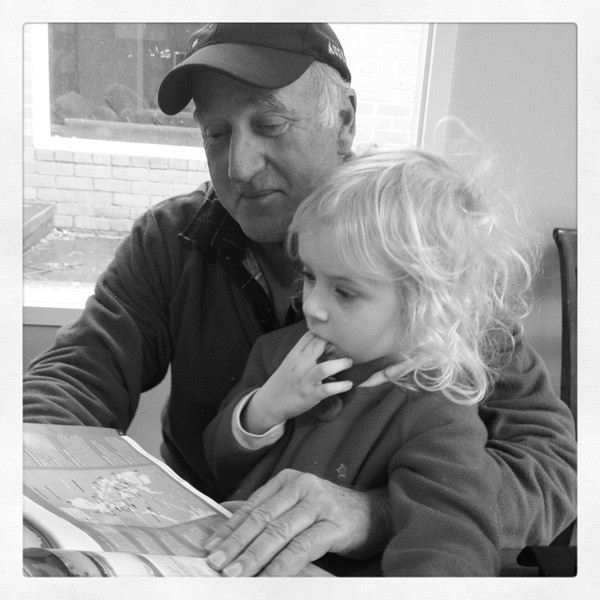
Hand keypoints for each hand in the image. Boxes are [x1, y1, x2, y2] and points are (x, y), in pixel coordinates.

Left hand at [205, 469, 392, 576]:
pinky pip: (302, 547)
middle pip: (263, 518)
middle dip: (236, 543)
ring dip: (254, 555)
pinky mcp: (334, 524)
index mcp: (289, 480)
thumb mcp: (299, 505)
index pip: (253, 505)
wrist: (376, 513)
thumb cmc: (331, 512)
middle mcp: (302, 487)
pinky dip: (282, 565)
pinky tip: (269, 578)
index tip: (211, 546)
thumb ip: (271, 511)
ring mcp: (319, 504)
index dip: (230, 527)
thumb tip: (231, 523)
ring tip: (236, 573)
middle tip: (217, 563)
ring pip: (279, 531)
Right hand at [243, 332, 352, 433]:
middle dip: (334, 342)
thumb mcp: (291, 362)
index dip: (325, 331)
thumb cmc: (284, 380)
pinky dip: (340, 386)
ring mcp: (305, 380)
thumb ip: (305, 350)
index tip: (336, 334)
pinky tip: (348, 384)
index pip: (310, 335)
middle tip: (346, 346)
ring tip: (349, 362)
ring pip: (324, 368)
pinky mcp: (310, 395)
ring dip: (340, 364)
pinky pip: (328, 389)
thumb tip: (323, 339)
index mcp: (294, 354)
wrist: (270, 403)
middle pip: (317, 345)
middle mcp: (299, 365)